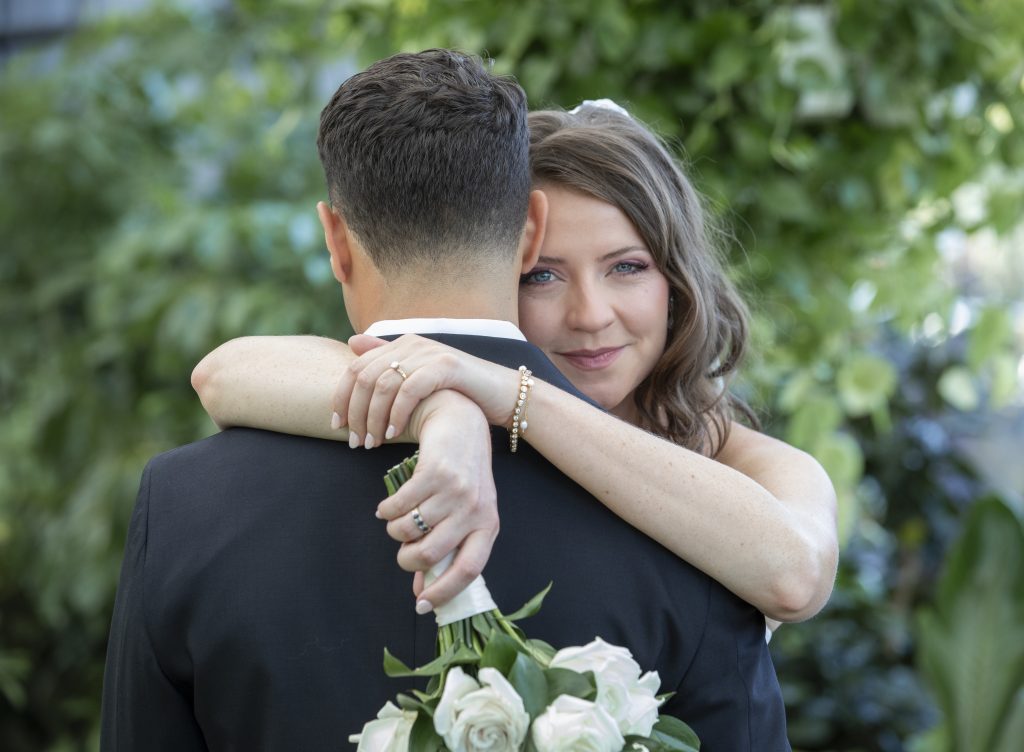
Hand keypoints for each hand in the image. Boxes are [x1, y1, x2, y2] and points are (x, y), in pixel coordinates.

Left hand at [334, 334, 518, 447]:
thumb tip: (352, 344)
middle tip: (355, 442)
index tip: (337, 425)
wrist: (502, 393)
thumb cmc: (458, 391)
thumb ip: (389, 362)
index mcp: (401, 345)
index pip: (356, 367)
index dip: (341, 397)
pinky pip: (409, 390)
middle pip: (364, 377)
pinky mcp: (446, 366)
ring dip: (373, 418)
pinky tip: (394, 434)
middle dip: (355, 412)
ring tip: (372, 443)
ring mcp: (428, 353)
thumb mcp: (419, 378)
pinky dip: (397, 414)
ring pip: (383, 385)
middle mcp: (411, 344)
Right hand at [377, 389, 498, 611]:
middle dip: (407, 560)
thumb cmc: (462, 475)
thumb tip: (421, 593)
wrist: (461, 424)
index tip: (421, 606)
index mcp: (487, 526)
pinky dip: (387, 510)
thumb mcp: (464, 513)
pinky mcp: (435, 473)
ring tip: (395, 522)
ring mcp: (456, 491)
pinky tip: (388, 507)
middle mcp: (475, 510)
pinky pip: (399, 505)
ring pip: (410, 530)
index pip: (469, 571)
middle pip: (431, 554)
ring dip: (394, 531)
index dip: (444, 592)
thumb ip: (445, 549)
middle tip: (402, 551)